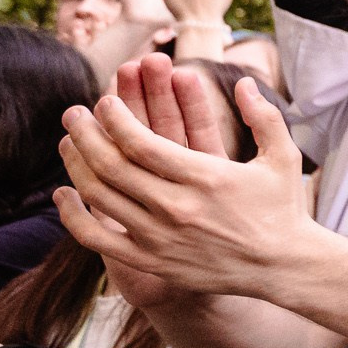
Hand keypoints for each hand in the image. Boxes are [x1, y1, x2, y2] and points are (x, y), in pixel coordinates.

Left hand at [55, 55, 311, 297]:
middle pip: (111, 165)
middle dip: (85, 133)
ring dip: (76, 164)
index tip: (105, 101)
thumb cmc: (283, 207)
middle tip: (74, 113)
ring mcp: (160, 237)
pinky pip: (96, 238)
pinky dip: (72, 216)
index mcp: (206, 177)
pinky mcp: (151, 261)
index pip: (140, 142)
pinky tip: (64, 194)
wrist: (284, 266)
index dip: (115, 117)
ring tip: (68, 142)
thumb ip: (262, 116)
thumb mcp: (282, 156)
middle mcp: (178, 207)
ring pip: (99, 196)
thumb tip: (243, 81)